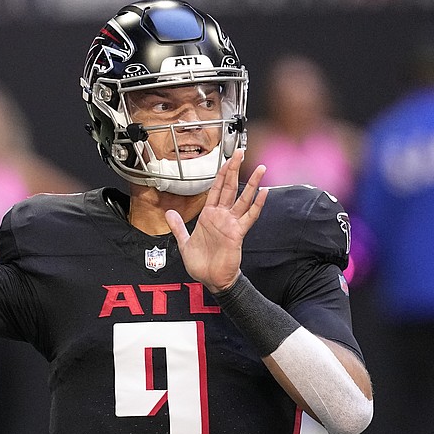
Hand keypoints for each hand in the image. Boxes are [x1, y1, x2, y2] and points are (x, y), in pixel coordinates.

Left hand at [165, 150, 266, 292]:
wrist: (211, 280)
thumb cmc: (201, 263)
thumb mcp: (184, 243)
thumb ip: (178, 227)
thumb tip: (170, 213)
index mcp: (208, 216)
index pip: (215, 189)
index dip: (220, 174)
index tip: (226, 159)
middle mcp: (221, 216)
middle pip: (230, 187)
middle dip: (234, 169)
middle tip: (241, 153)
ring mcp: (231, 223)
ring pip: (243, 198)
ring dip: (252, 183)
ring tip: (259, 168)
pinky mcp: (237, 233)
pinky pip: (249, 216)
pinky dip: (257, 204)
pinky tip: (264, 192)